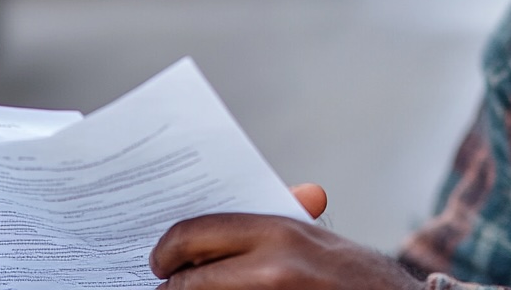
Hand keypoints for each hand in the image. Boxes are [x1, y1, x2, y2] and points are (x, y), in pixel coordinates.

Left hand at [150, 185, 422, 289]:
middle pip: (186, 282)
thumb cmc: (353, 276)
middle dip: (170, 287)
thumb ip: (271, 227)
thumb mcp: (314, 243)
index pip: (195, 234)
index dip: (167, 250)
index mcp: (279, 233)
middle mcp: (271, 269)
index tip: (157, 262)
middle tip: (164, 287)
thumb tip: (205, 235)